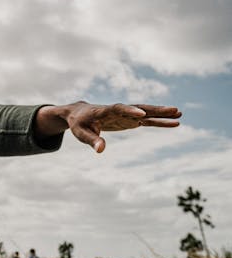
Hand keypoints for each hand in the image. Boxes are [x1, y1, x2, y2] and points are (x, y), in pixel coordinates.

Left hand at [37, 101, 181, 152]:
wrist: (79, 113)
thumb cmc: (78, 123)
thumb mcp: (80, 133)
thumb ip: (91, 140)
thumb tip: (101, 150)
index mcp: (103, 111)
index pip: (117, 108)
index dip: (129, 110)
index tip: (141, 114)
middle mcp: (117, 110)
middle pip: (138, 108)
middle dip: (155, 109)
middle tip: (174, 109)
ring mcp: (125, 114)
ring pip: (146, 113)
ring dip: (161, 114)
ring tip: (180, 113)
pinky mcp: (130, 119)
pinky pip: (147, 120)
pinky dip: (159, 121)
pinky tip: (174, 122)